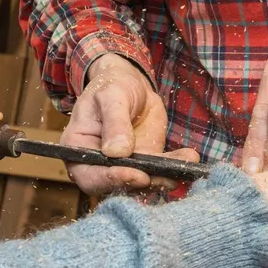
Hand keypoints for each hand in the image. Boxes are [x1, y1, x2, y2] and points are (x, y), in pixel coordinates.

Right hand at [60, 56, 197, 193]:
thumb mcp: (110, 96)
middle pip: (117, 184)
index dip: (111, 179)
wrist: (129, 82)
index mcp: (78, 150)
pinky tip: (189, 158)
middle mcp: (99, 164)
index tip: (134, 174)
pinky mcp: (145, 161)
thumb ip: (114, 122)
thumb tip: (117, 152)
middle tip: (163, 175)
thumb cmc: (111, 86)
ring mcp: (124, 165)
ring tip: (183, 165)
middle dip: (142, 182)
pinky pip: (160, 169)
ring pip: (142, 180)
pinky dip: (175, 165)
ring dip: (164, 176)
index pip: (90, 176)